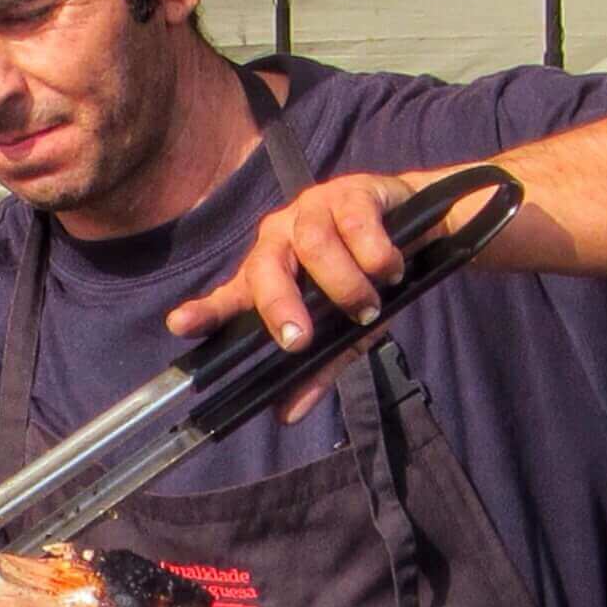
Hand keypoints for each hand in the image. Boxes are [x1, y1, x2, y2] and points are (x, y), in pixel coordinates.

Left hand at [165, 169, 485, 426]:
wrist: (426, 228)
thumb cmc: (369, 281)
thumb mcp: (346, 333)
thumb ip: (316, 370)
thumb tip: (287, 416)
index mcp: (272, 273)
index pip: (232, 295)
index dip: (205, 310)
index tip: (180, 326)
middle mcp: (282, 238)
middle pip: (267, 268)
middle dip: (279, 307)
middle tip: (299, 340)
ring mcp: (314, 208)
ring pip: (314, 245)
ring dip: (343, 285)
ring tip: (369, 306)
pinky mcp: (352, 190)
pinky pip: (356, 223)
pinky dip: (376, 254)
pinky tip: (391, 269)